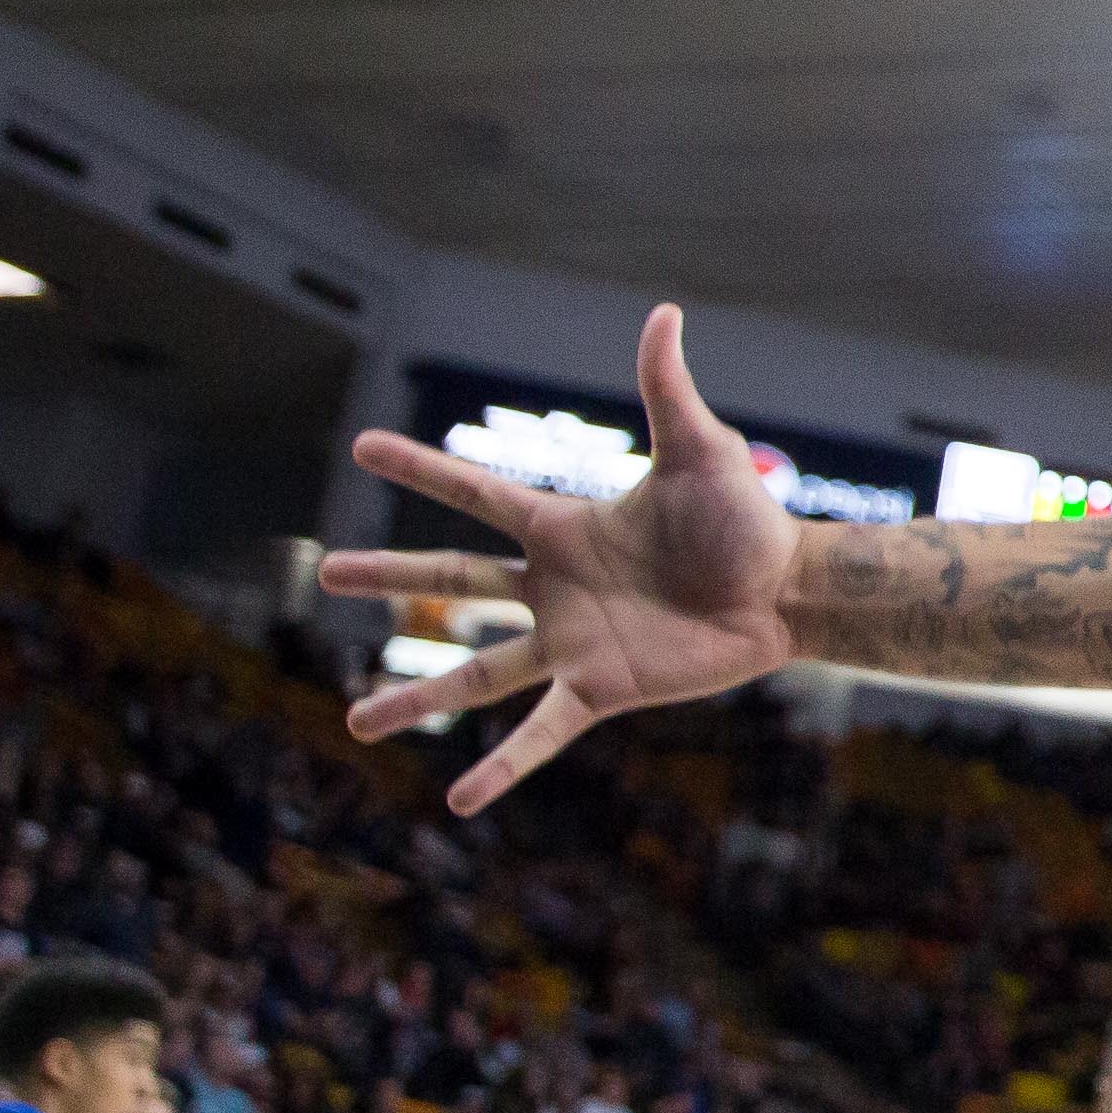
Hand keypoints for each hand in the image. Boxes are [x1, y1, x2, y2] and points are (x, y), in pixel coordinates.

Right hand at [324, 305, 799, 812]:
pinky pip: (540, 732)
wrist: (788, 591)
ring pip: (476, 672)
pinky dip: (503, 768)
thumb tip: (664, 311)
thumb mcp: (699, 450)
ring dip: (415, 699)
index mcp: (565, 526)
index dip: (420, 468)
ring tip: (354, 721)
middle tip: (324, 570)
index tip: (360, 447)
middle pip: (454, 579)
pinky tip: (458, 801)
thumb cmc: (747, 520)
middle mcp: (555, 586)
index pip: (475, 492)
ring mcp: (572, 642)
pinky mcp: (601, 688)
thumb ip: (667, 387)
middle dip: (389, 575)